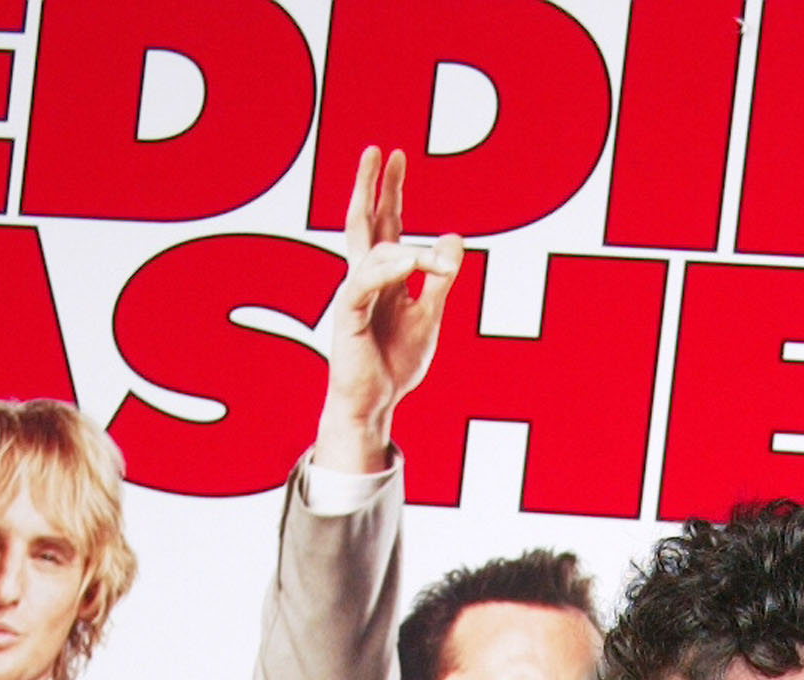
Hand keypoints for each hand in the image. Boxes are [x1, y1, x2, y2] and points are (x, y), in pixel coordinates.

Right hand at [315, 145, 463, 476]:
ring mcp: (354, 295)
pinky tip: (409, 263)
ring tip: (434, 261)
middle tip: (378, 150)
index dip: (390, 190)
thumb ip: (440, 278)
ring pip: (375, 252)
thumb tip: (454, 238)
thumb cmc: (395, 365)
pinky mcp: (348, 314)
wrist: (375, 405)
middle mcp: (365, 280)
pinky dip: (389, 270)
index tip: (396, 156)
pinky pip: (366, 282)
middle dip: (370, 186)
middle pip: (364, 222)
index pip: (386, 224)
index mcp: (384, 278)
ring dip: (408, 249)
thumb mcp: (429, 316)